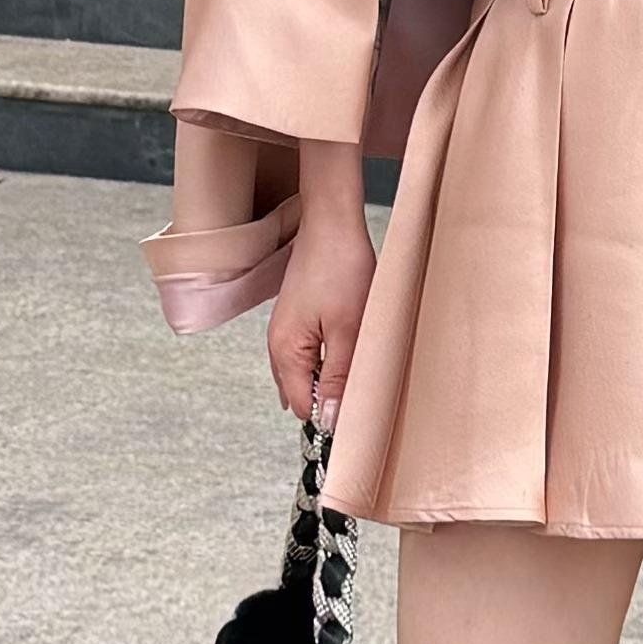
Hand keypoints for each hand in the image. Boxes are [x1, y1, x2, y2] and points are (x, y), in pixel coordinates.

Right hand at [264, 198, 375, 427]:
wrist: (332, 224)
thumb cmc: (341, 269)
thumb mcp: (348, 330)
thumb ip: (337, 377)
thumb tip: (329, 420)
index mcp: (285, 352)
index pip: (303, 406)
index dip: (331, 417)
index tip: (361, 416)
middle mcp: (277, 346)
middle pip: (301, 394)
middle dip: (330, 399)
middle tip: (365, 390)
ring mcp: (285, 333)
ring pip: (307, 375)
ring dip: (331, 379)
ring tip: (360, 367)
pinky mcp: (297, 321)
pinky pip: (310, 356)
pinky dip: (328, 361)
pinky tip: (350, 352)